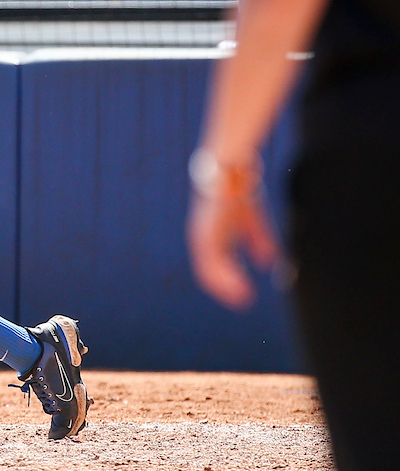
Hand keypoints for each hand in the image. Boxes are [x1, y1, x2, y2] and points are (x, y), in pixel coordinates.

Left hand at [185, 154, 279, 309]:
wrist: (232, 167)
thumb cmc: (239, 190)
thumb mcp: (251, 220)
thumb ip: (258, 240)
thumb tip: (267, 263)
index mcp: (210, 237)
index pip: (212, 266)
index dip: (226, 282)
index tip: (243, 296)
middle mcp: (203, 237)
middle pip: (207, 271)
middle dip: (224, 288)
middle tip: (243, 302)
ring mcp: (203, 233)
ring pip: (207, 268)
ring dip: (225, 285)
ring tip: (243, 299)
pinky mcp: (207, 229)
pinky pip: (212, 258)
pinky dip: (226, 274)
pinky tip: (240, 283)